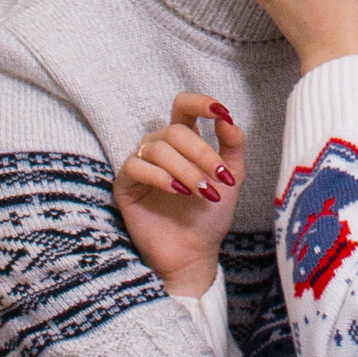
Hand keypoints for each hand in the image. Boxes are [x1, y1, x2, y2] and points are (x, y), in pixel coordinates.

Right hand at [112, 92, 240, 302]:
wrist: (194, 253)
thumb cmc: (210, 216)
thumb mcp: (230, 178)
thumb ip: (232, 146)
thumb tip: (228, 118)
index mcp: (184, 141)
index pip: (184, 107)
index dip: (199, 103)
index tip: (220, 111)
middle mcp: (160, 147)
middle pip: (175, 130)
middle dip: (201, 153)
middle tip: (218, 178)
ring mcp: (140, 164)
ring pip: (158, 148)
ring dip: (185, 169)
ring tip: (202, 193)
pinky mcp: (125, 184)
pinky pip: (136, 166)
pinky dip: (160, 176)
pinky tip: (177, 191)